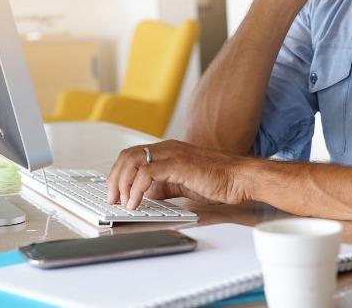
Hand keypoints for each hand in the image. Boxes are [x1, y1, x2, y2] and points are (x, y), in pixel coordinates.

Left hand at [106, 140, 253, 209]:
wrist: (239, 178)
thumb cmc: (218, 180)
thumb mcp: (183, 185)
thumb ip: (164, 187)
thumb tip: (146, 196)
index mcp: (168, 151)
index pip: (132, 155)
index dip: (118, 174)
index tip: (114, 192)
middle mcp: (167, 148)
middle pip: (127, 156)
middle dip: (114, 179)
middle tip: (113, 199)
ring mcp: (172, 154)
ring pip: (133, 161)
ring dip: (122, 184)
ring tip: (122, 202)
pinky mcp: (178, 165)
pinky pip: (146, 173)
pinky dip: (136, 189)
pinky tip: (136, 202)